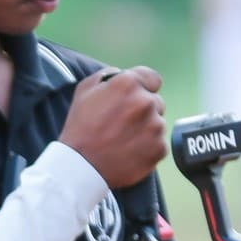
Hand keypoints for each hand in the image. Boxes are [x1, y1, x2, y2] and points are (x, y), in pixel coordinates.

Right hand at [59, 66, 166, 187]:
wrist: (81, 167)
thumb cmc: (80, 128)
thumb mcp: (85, 90)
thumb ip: (109, 75)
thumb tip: (124, 74)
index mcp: (128, 84)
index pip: (153, 79)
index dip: (143, 88)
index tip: (134, 98)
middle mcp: (145, 102)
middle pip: (155, 102)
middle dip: (142, 110)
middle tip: (122, 123)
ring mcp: (155, 126)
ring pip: (157, 123)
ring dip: (146, 129)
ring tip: (123, 139)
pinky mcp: (159, 149)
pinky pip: (159, 144)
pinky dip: (148, 148)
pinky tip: (129, 151)